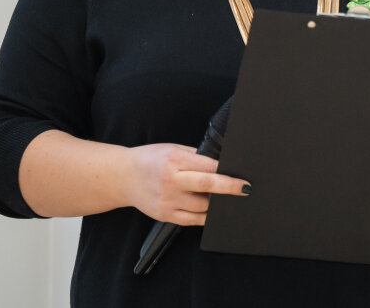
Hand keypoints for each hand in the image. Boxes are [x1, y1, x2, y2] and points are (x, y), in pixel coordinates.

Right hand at [124, 142, 250, 224]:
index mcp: (174, 161)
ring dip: (217, 204)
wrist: (123, 176)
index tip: (242, 176)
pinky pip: (192, 220)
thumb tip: (222, 164)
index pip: (208, 167)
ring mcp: (168, 201)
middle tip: (246, 189)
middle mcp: (171, 181)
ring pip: (202, 206)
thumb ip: (196, 157)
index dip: (227, 173)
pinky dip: (205, 216)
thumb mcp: (174, 149)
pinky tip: (212, 211)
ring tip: (225, 198)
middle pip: (207, 186)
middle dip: (230, 188)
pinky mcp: (165, 215)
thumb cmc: (150, 160)